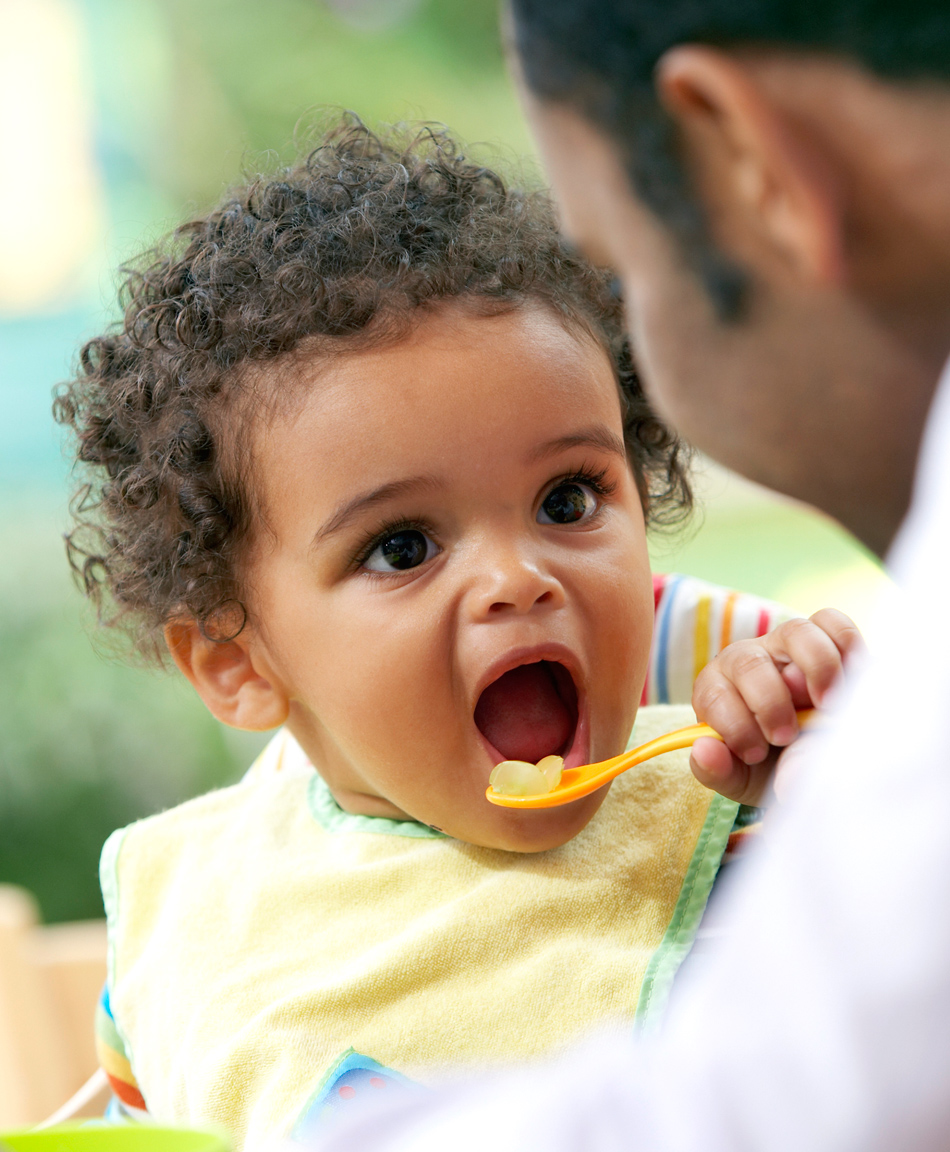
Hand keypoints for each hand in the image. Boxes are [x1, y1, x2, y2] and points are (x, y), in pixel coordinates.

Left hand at [689, 608, 862, 804]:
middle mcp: (746, 660)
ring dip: (815, 669)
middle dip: (769, 703)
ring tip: (827, 705)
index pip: (714, 694)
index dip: (735, 725)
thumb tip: (704, 750)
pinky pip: (833, 624)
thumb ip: (720, 770)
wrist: (814, 758)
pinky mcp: (823, 638)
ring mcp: (784, 644)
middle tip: (787, 737)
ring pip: (795, 632)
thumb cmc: (769, 766)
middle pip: (749, 663)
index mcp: (716, 690)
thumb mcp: (743, 778)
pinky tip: (854, 682)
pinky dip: (846, 647)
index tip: (756, 755)